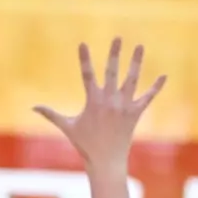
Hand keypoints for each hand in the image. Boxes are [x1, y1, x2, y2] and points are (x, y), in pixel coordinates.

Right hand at [33, 39, 164, 169]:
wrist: (106, 161)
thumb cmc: (84, 144)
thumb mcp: (67, 126)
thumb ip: (50, 114)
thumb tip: (32, 107)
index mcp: (93, 101)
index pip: (87, 74)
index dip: (84, 58)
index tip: (83, 43)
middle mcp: (109, 100)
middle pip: (111, 71)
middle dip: (114, 53)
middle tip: (117, 36)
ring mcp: (124, 106)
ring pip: (131, 79)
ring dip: (136, 62)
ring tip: (139, 46)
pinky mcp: (135, 113)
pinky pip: (147, 97)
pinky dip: (156, 87)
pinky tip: (164, 76)